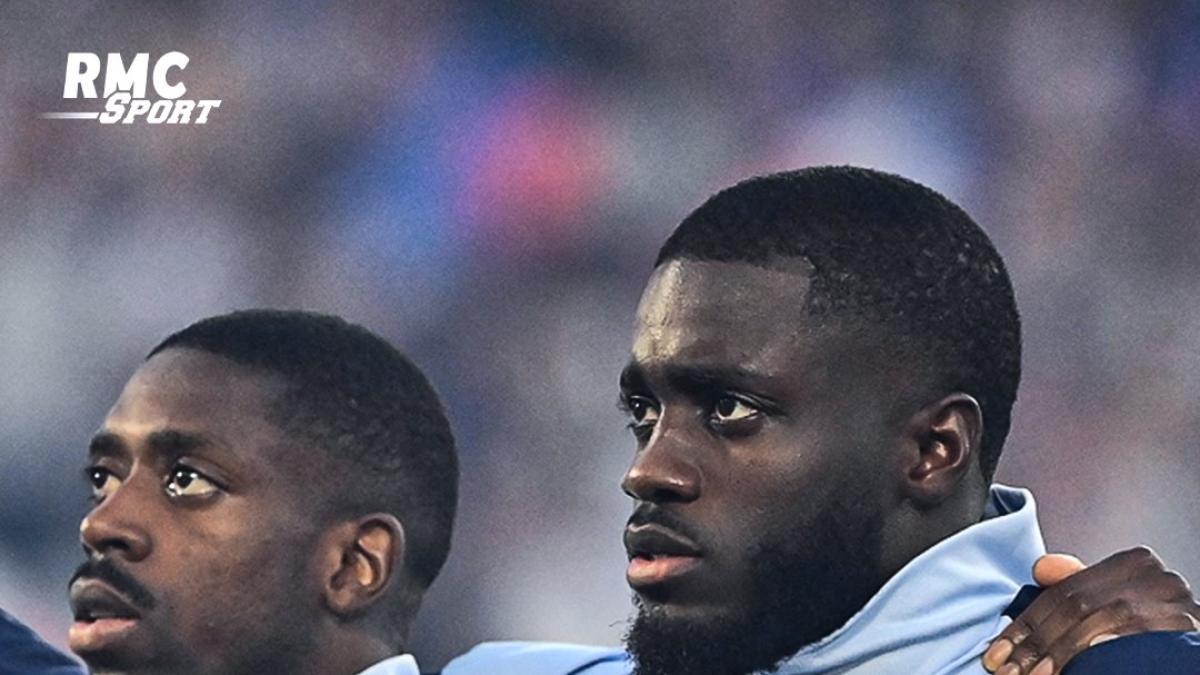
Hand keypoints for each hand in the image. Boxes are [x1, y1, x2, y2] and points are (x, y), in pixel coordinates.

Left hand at [982, 547, 1199, 674]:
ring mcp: (1172, 602)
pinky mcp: (1184, 628)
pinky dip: (1090, 655)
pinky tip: (1064, 669)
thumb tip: (1040, 567)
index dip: (1025, 623)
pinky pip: (1124, 642)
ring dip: (1054, 654)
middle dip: (1032, 642)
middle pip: (1074, 606)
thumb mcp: (1112, 603)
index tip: (996, 650)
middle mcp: (1156, 576)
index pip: (1064, 591)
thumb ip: (1078, 586)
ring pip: (1093, 622)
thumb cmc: (1151, 627)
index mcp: (1135, 562)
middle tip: (1004, 669)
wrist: (1192, 651)